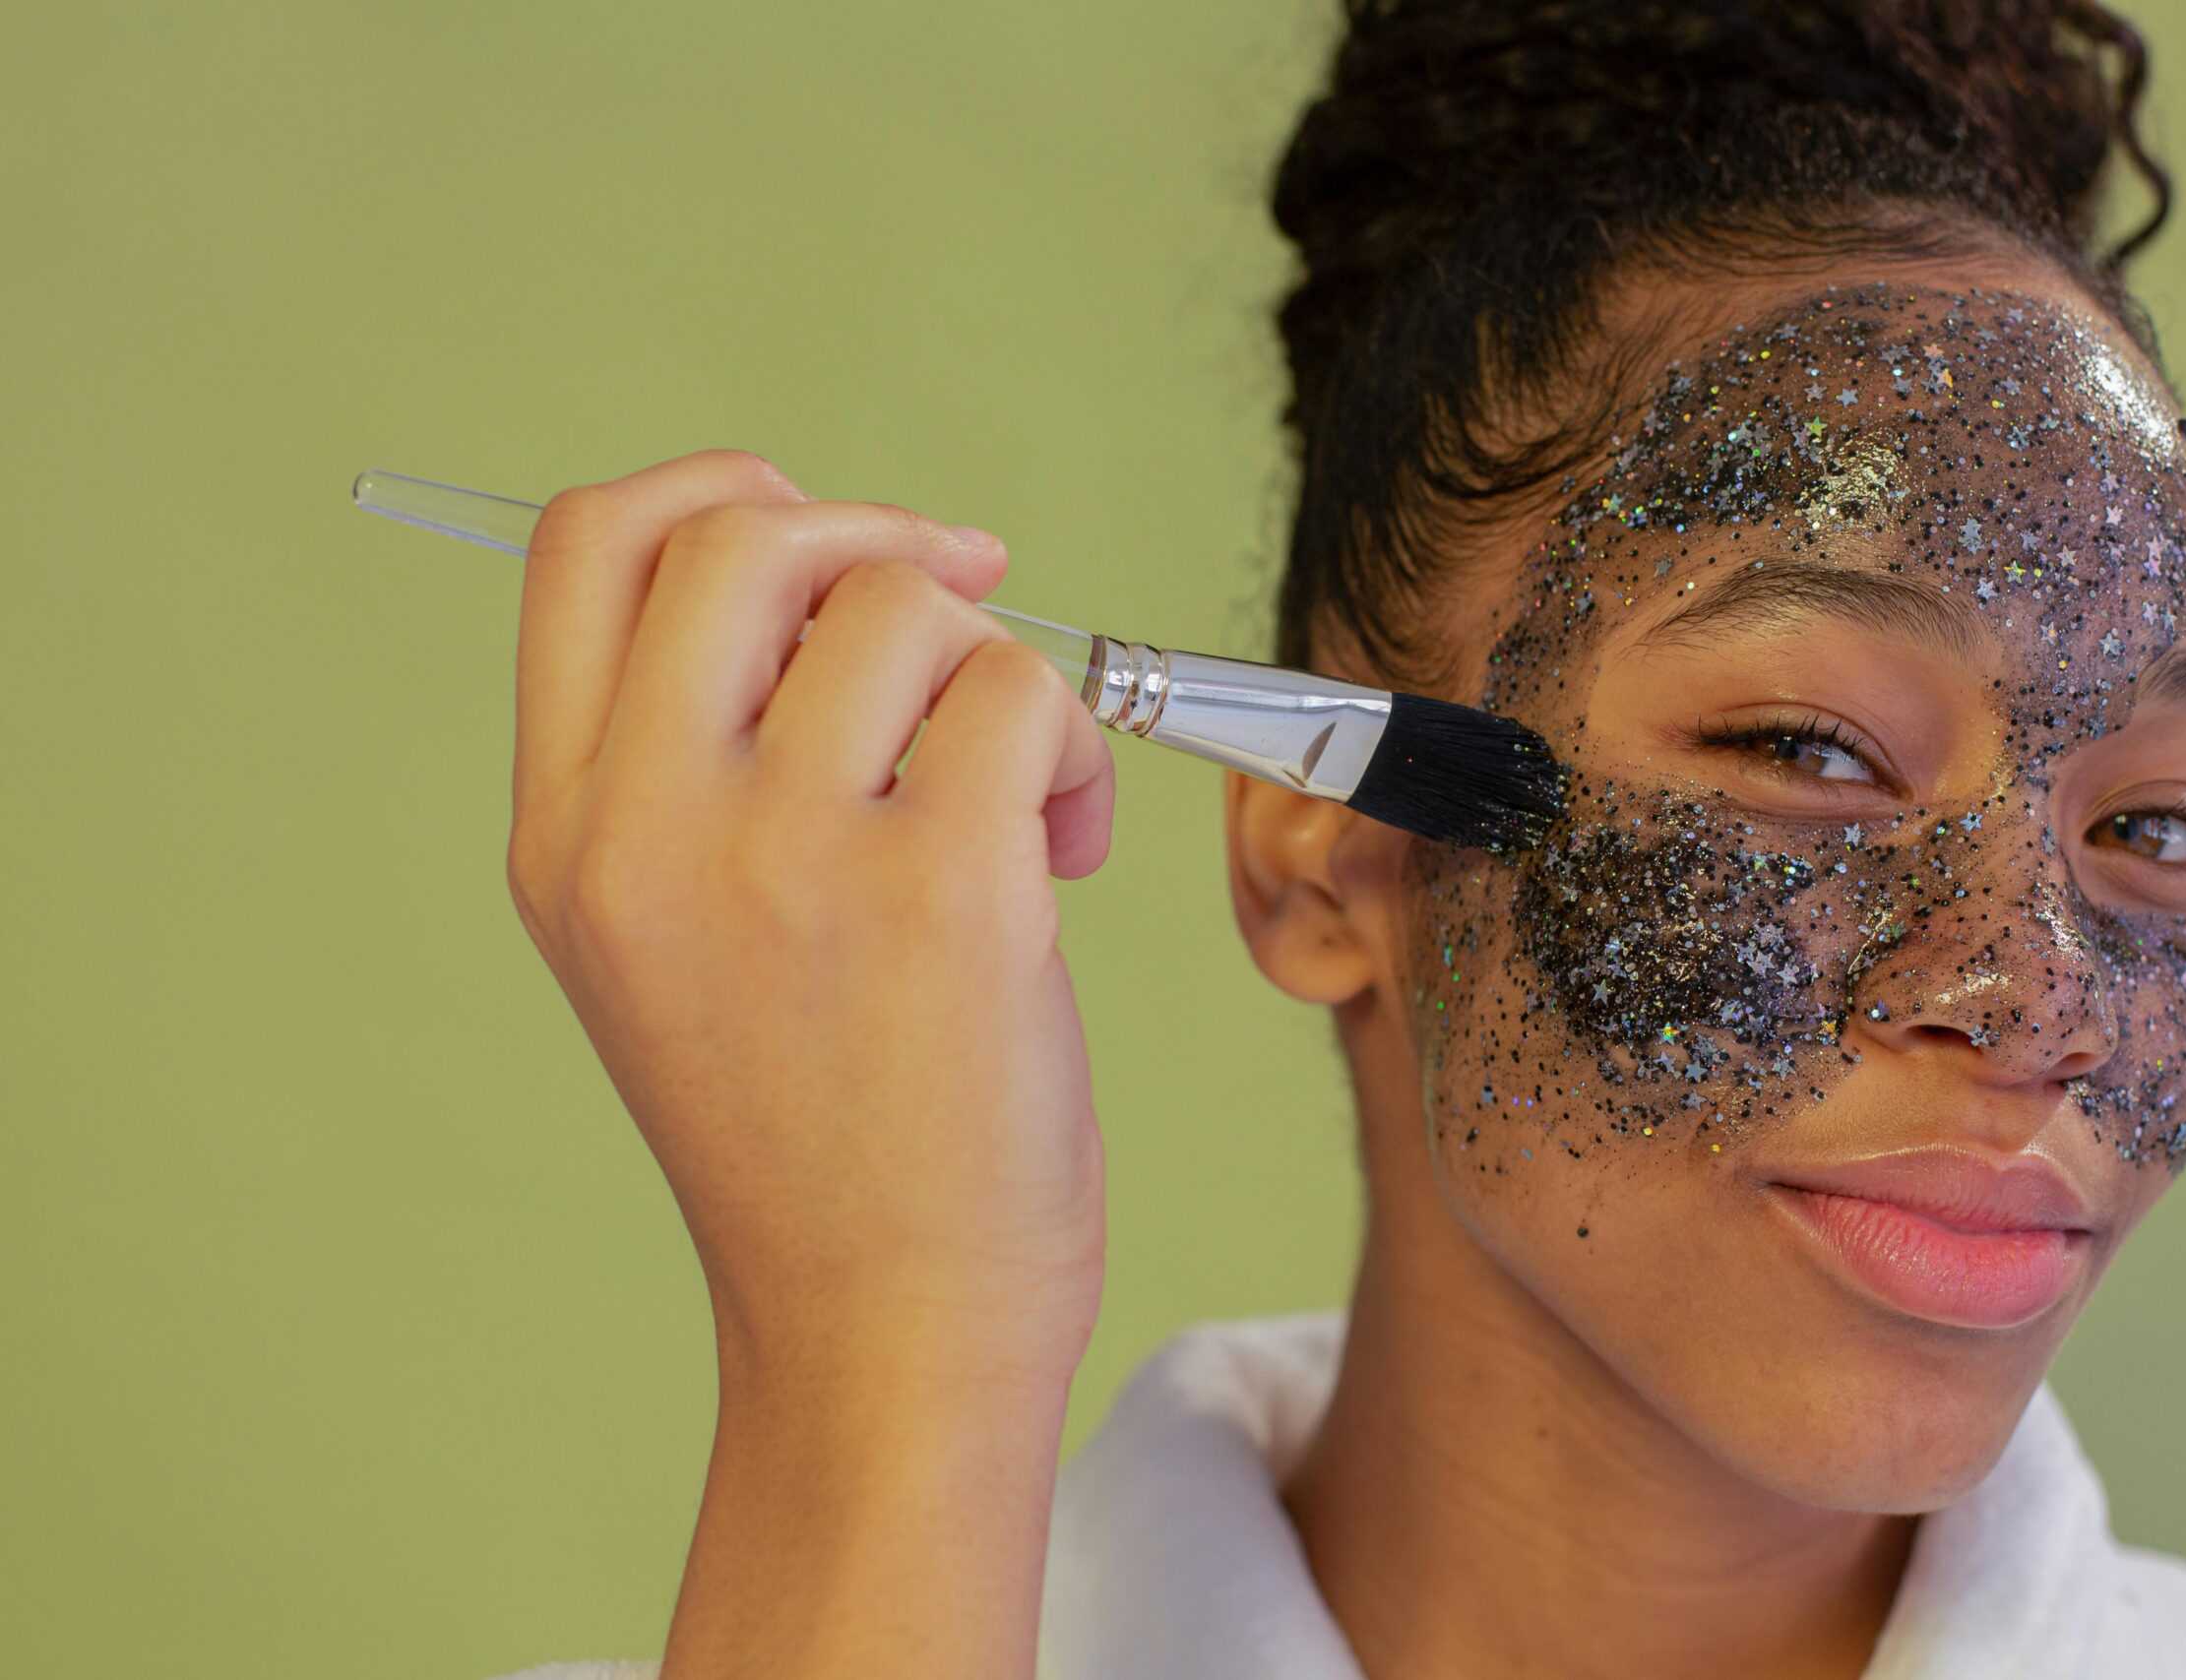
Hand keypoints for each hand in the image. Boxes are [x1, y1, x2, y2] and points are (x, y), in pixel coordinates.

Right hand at [503, 449, 1115, 1391]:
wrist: (884, 1333)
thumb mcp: (679, 948)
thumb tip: (855, 574)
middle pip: (742, 533)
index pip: (586, 548)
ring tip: (1025, 793)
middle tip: (964, 620)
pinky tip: (1070, 847)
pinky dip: (1072, 742)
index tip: (829, 536)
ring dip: (1000, 669)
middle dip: (878, 543)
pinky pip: (1023, 691)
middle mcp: (646, 833)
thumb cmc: (819, 1136)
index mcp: (567, 838)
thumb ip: (706, 763)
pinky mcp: (942, 890)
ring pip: (907, 604)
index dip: (717, 492)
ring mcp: (785, 857)